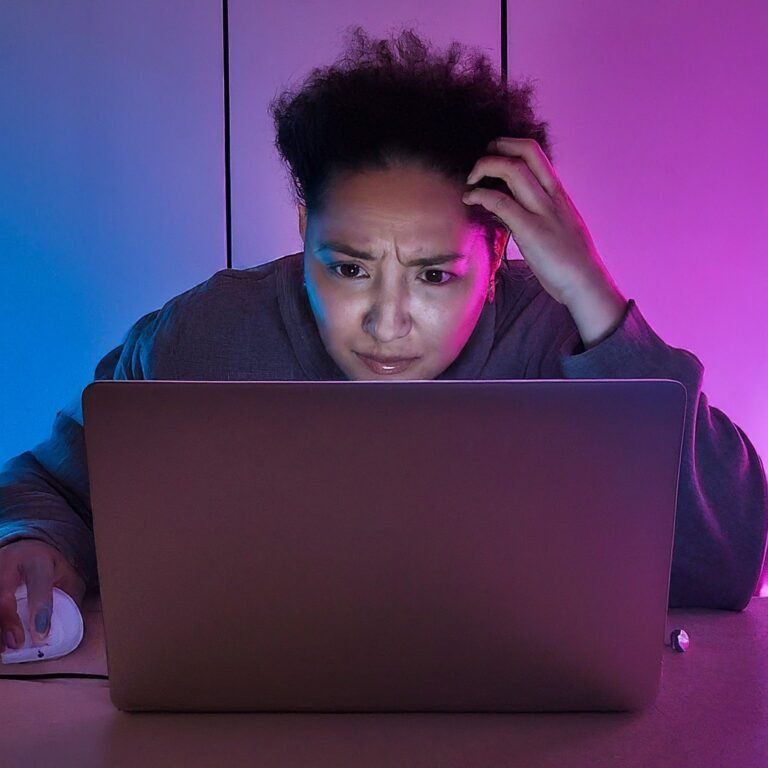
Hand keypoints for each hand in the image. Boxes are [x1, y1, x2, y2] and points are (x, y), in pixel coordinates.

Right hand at [0, 539, 85, 652]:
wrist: (27, 548)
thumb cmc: (50, 566)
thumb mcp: (65, 574)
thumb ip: (67, 598)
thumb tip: (68, 631)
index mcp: (37, 560)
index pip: (38, 586)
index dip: (39, 611)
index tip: (41, 636)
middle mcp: (9, 562)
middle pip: (3, 595)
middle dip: (8, 622)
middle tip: (16, 643)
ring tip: (3, 648)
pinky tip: (0, 640)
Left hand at [462, 137, 622, 309]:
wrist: (585, 283)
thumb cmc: (571, 261)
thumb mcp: (559, 226)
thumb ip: (540, 212)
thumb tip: (515, 207)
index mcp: (558, 194)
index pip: (536, 153)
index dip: (510, 146)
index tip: (492, 157)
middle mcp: (552, 196)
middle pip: (526, 151)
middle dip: (497, 148)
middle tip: (478, 163)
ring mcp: (543, 212)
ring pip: (514, 170)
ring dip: (485, 167)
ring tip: (470, 181)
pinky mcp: (531, 231)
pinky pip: (502, 202)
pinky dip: (481, 195)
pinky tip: (470, 199)